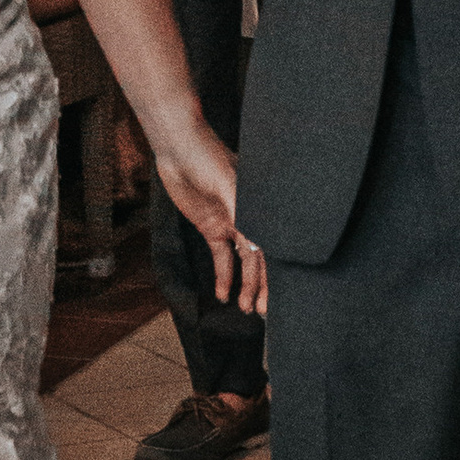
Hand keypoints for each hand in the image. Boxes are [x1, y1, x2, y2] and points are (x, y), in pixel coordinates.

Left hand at [151, 122, 268, 313]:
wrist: (179, 147)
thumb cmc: (208, 158)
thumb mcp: (227, 185)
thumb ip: (242, 214)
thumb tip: (257, 247)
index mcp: (260, 208)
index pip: (273, 247)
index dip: (277, 273)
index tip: (280, 297)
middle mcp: (249, 218)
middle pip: (259, 259)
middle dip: (262, 286)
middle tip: (262, 312)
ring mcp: (231, 223)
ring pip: (242, 262)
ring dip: (244, 285)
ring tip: (245, 308)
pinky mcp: (211, 226)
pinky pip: (221, 256)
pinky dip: (223, 275)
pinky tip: (224, 294)